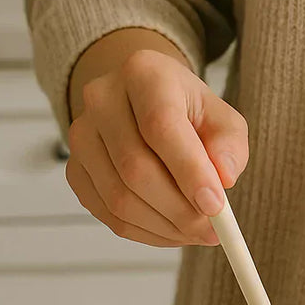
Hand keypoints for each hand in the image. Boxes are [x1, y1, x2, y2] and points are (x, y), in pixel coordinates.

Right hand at [65, 49, 247, 246]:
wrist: (145, 103)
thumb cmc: (188, 111)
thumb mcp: (221, 118)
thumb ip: (229, 146)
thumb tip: (224, 179)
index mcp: (143, 73)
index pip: (160, 126)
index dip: (189, 170)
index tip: (216, 205)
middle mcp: (102, 99)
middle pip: (135, 167)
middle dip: (179, 209)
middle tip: (213, 230)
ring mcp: (81, 135)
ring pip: (118, 197)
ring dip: (164, 226)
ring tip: (197, 231)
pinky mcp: (74, 169)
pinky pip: (106, 214)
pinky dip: (144, 231)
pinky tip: (171, 229)